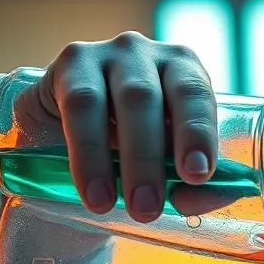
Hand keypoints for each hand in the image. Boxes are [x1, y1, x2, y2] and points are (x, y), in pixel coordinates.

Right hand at [26, 31, 218, 220]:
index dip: (197, 133)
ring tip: (107, 205)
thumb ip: (189, 185)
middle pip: (147, 99)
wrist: (66, 141)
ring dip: (110, 158)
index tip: (195, 176)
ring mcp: (104, 54)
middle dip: (148, 157)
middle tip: (146, 209)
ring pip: (107, 102)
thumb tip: (191, 200)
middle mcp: (145, 54)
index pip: (195, 94)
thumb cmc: (132, 151)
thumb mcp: (164, 166)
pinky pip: (78, 104)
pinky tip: (89, 188)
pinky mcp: (70, 65)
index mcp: (182, 70)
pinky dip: (84, 152)